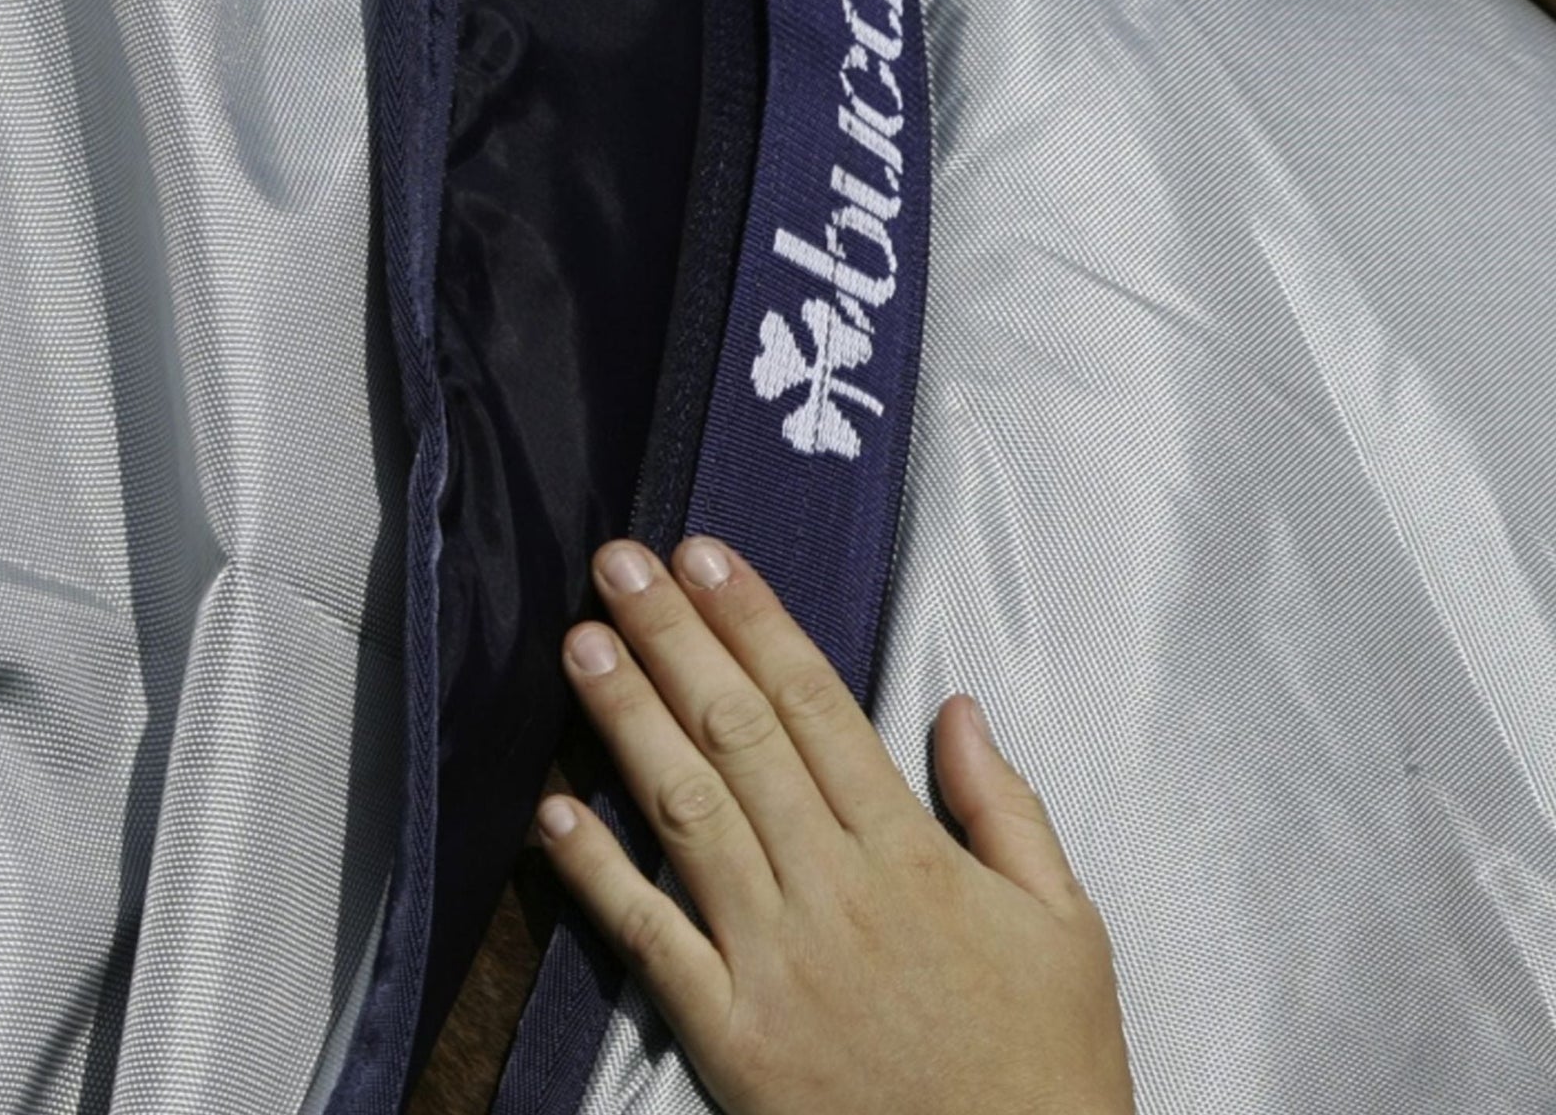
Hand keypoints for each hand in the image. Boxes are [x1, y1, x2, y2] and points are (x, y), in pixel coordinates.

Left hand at [535, 536, 1136, 1114]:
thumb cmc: (1043, 1063)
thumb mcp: (1066, 923)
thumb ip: (1007, 807)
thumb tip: (958, 708)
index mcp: (909, 852)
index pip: (816, 704)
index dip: (754, 622)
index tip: (707, 559)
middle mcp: (831, 890)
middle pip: (739, 734)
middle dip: (675, 639)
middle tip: (621, 566)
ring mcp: (773, 961)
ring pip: (687, 813)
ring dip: (628, 722)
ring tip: (583, 645)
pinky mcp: (730, 1036)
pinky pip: (653, 942)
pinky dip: (598, 877)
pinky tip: (556, 813)